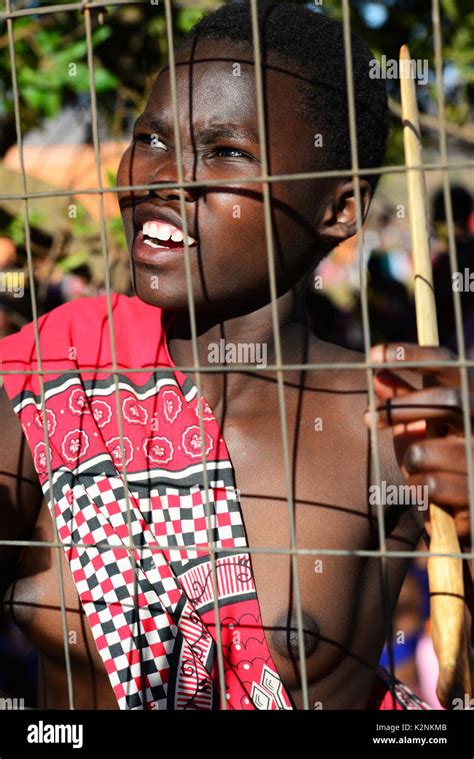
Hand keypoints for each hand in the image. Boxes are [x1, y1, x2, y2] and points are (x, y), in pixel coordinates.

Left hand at [364, 343, 472, 544]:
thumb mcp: (423, 425)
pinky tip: (426, 493)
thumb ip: (403, 401)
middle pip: (449, 401)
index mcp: (472, 396)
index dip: (412, 354)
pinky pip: (432, 487)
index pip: (447, 363)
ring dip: (409, 460)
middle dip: (402, 408)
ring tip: (415, 467)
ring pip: (426, 452)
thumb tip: (377, 376)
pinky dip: (418, 489)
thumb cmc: (441, 458)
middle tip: (368, 416)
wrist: (468, 505)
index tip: (372, 355)